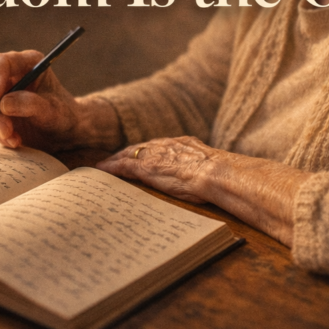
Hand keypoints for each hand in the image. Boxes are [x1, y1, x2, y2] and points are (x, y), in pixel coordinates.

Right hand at [0, 50, 81, 150]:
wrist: (65, 131)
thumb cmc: (63, 114)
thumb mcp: (52, 110)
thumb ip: (31, 104)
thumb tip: (3, 104)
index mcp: (28, 63)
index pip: (1, 63)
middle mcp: (12, 74)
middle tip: (6, 130)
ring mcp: (3, 93)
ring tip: (15, 140)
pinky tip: (15, 141)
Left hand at [99, 137, 308, 245]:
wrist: (223, 175)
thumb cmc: (227, 178)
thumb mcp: (214, 169)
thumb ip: (208, 173)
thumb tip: (219, 184)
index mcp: (186, 144)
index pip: (161, 146)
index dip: (147, 151)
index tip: (137, 155)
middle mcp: (169, 145)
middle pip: (142, 146)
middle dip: (127, 152)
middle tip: (111, 160)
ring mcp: (158, 155)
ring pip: (130, 153)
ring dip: (116, 160)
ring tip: (103, 167)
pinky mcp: (149, 167)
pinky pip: (125, 165)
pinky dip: (112, 168)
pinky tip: (102, 172)